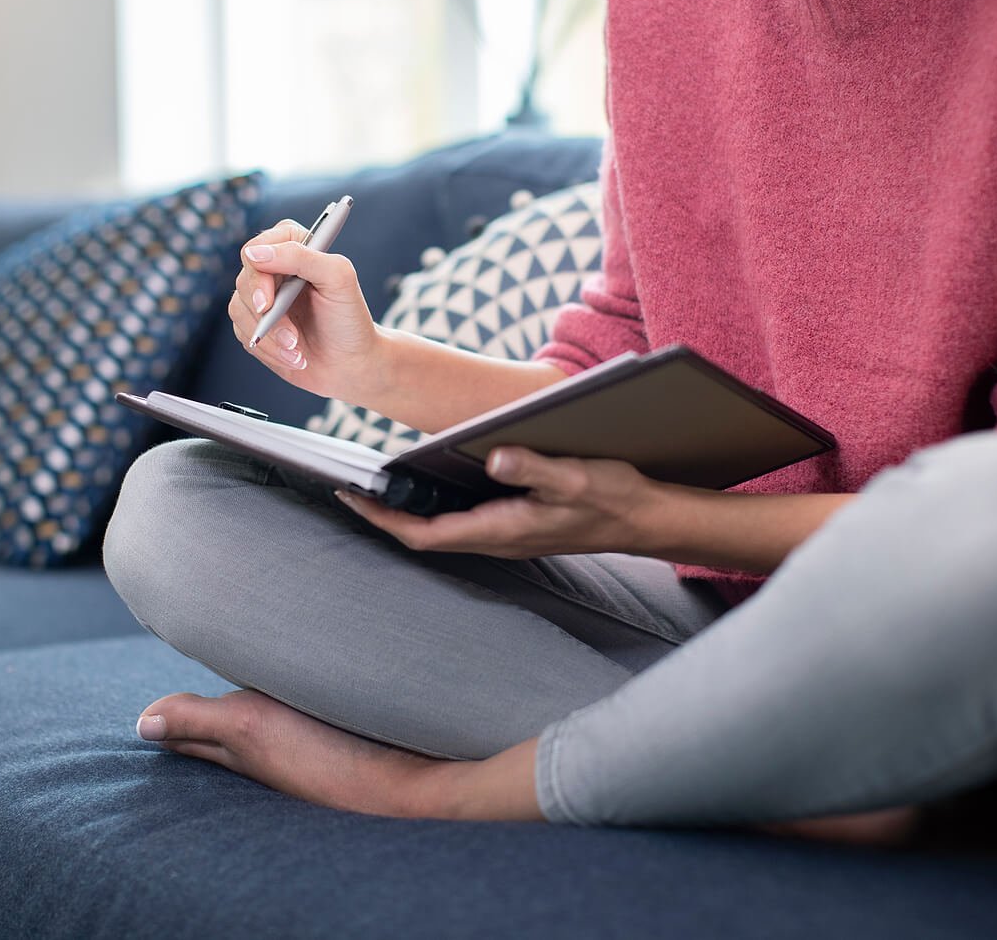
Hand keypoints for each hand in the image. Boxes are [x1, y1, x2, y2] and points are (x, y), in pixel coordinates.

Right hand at [228, 221, 383, 400]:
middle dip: (265, 312)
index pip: (259, 247)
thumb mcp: (337, 278)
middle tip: (288, 335)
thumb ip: (301, 257)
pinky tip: (293, 357)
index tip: (269, 301)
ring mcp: (262, 297)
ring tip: (296, 348)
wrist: (350, 362)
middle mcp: (274, 269)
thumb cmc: (348, 318)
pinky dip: (268, 348)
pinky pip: (243, 333)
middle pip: (245, 279)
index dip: (259, 273)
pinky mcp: (254, 324)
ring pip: (239, 309)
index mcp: (294, 246)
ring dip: (269, 335)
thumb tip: (255, 254)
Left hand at [335, 446, 657, 559]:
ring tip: (377, 479)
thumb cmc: (614, 498)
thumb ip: (536, 468)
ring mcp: (505, 534)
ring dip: (407, 508)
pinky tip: (430, 479)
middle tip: (348, 484)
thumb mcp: (577, 476)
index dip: (383, 517)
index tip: (350, 496)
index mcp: (501, 529)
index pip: (424, 533)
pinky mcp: (516, 524)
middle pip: (423, 533)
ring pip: (441, 527)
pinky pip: (461, 520)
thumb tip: (495, 459)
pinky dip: (435, 503)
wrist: (648, 520)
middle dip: (383, 512)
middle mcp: (497, 538)